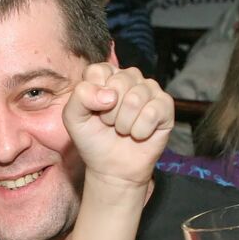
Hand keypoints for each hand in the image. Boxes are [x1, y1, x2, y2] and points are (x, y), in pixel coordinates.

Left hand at [62, 64, 172, 187]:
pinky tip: (138, 134)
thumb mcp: (73, 118)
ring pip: (136, 98)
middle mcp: (129, 77)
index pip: (98, 71)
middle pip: (120, 83)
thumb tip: (110, 94)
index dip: (93, 96)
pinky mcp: (165, 105)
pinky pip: (152, 112)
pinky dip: (140, 130)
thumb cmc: (93, 139)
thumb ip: (80, 96)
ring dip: (124, 123)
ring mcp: (149, 89)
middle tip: (110, 123)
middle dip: (109, 113)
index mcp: (106, 75)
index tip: (94, 112)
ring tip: (123, 130)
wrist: (112, 167)